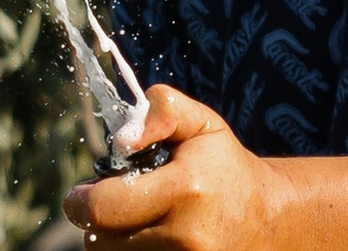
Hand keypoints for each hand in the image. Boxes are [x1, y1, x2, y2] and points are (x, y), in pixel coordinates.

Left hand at [63, 85, 283, 250]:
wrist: (266, 218)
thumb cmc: (222, 166)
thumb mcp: (200, 123)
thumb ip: (161, 110)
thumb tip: (122, 140)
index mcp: (185, 192)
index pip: (101, 208)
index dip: (81, 199)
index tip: (86, 190)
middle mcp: (186, 239)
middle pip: (99, 241)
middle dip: (98, 219)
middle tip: (118, 202)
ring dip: (114, 239)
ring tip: (137, 219)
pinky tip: (147, 236)